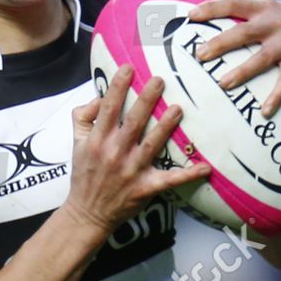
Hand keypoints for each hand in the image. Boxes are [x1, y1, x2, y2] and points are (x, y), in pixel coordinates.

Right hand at [65, 65, 211, 236]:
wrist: (87, 212)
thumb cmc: (84, 174)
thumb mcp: (75, 142)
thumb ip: (83, 117)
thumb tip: (98, 97)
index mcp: (97, 140)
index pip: (108, 108)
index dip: (118, 87)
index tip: (128, 68)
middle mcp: (114, 153)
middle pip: (133, 121)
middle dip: (147, 99)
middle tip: (160, 80)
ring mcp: (131, 171)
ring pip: (152, 144)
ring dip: (166, 126)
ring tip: (178, 108)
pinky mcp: (145, 188)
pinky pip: (169, 180)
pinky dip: (188, 175)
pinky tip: (205, 167)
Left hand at [187, 0, 280, 116]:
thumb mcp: (270, 5)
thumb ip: (243, 1)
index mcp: (263, 8)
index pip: (234, 3)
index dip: (212, 8)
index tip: (190, 15)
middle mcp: (275, 23)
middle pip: (244, 33)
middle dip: (221, 43)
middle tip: (200, 55)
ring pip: (263, 58)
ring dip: (243, 72)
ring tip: (223, 84)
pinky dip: (276, 95)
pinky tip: (264, 110)